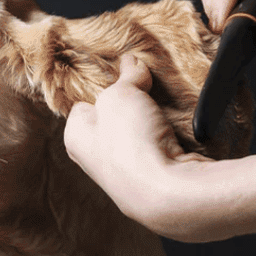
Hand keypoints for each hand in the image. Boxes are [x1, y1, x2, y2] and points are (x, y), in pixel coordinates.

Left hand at [64, 54, 213, 239]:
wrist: (169, 192)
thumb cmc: (131, 142)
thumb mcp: (122, 93)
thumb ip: (126, 76)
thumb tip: (131, 62)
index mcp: (75, 138)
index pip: (83, 106)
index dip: (102, 89)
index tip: (122, 79)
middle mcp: (95, 161)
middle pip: (113, 121)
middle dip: (131, 106)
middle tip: (147, 91)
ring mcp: (124, 177)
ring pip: (138, 139)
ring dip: (153, 124)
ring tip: (166, 112)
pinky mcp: (153, 186)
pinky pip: (159, 155)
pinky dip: (170, 142)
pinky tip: (180, 135)